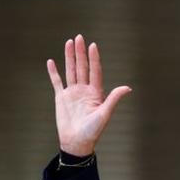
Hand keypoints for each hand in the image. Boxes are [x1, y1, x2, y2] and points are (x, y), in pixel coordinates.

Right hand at [46, 34, 131, 155]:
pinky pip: (57, 82)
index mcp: (96, 93)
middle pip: (82, 67)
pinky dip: (53, 72)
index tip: (93, 45)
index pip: (95, 71)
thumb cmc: (93, 130)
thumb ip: (113, 99)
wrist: (77, 142)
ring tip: (69, 43)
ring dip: (69, 57)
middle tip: (79, 37)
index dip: (94, 58)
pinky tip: (52, 61)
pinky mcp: (61, 98)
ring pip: (71, 71)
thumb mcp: (104, 114)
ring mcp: (72, 93)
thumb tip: (128, 88)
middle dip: (80, 52)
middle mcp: (84, 90)